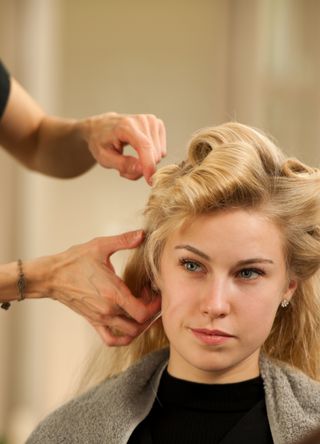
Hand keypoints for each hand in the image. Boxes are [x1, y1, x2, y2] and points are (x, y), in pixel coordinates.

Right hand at [49, 230, 160, 345]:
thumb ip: (124, 240)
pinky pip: (110, 339)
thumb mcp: (100, 246)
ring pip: (129, 333)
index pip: (143, 313)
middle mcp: (108, 310)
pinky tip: (127, 325)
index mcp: (113, 293)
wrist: (51, 276)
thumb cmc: (74, 261)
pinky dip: (122, 338)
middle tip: (150, 298)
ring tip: (140, 309)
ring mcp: (100, 318)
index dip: (154, 306)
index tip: (156, 293)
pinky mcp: (93, 321)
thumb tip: (141, 234)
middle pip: (139, 324)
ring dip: (140, 325)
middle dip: (150, 313)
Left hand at [80, 112, 165, 183]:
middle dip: (142, 167)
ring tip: (130, 158)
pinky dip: (151, 156)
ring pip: (158, 154)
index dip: (149, 164)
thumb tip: (142, 169)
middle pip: (153, 153)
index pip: (144, 145)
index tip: (150, 180)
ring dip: (146, 163)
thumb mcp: (104, 157)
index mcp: (125, 126)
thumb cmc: (101, 141)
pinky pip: (161, 151)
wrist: (102, 126)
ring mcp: (151, 121)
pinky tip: (139, 152)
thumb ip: (123, 165)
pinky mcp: (157, 125)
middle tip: (124, 166)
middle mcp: (141, 120)